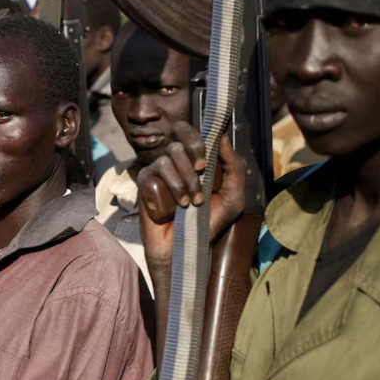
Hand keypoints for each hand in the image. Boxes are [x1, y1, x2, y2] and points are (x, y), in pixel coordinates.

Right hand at [136, 122, 246, 265]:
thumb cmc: (208, 223)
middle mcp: (175, 160)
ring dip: (185, 181)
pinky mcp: (144, 182)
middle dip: (193, 151)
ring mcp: (157, 170)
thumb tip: (222, 137)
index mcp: (193, 159)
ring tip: (191, 203)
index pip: (189, 131)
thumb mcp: (232, 197)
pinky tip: (176, 207)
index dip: (197, 137)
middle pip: (178, 135)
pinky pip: (155, 173)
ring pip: (169, 156)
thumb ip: (234, 167)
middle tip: (200, 171)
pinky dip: (170, 190)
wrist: (185, 247)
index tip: (205, 161)